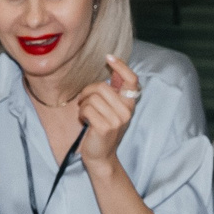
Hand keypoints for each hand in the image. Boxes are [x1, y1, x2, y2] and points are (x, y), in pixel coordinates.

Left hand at [76, 56, 141, 174]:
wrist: (100, 156)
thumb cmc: (103, 130)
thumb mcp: (112, 110)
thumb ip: (114, 91)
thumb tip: (113, 67)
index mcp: (130, 104)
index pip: (131, 80)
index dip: (121, 66)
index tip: (108, 57)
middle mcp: (126, 111)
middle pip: (103, 87)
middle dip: (88, 91)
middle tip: (83, 101)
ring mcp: (116, 120)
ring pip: (93, 98)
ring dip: (83, 104)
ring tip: (85, 113)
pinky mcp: (104, 127)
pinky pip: (87, 109)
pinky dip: (81, 113)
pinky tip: (84, 120)